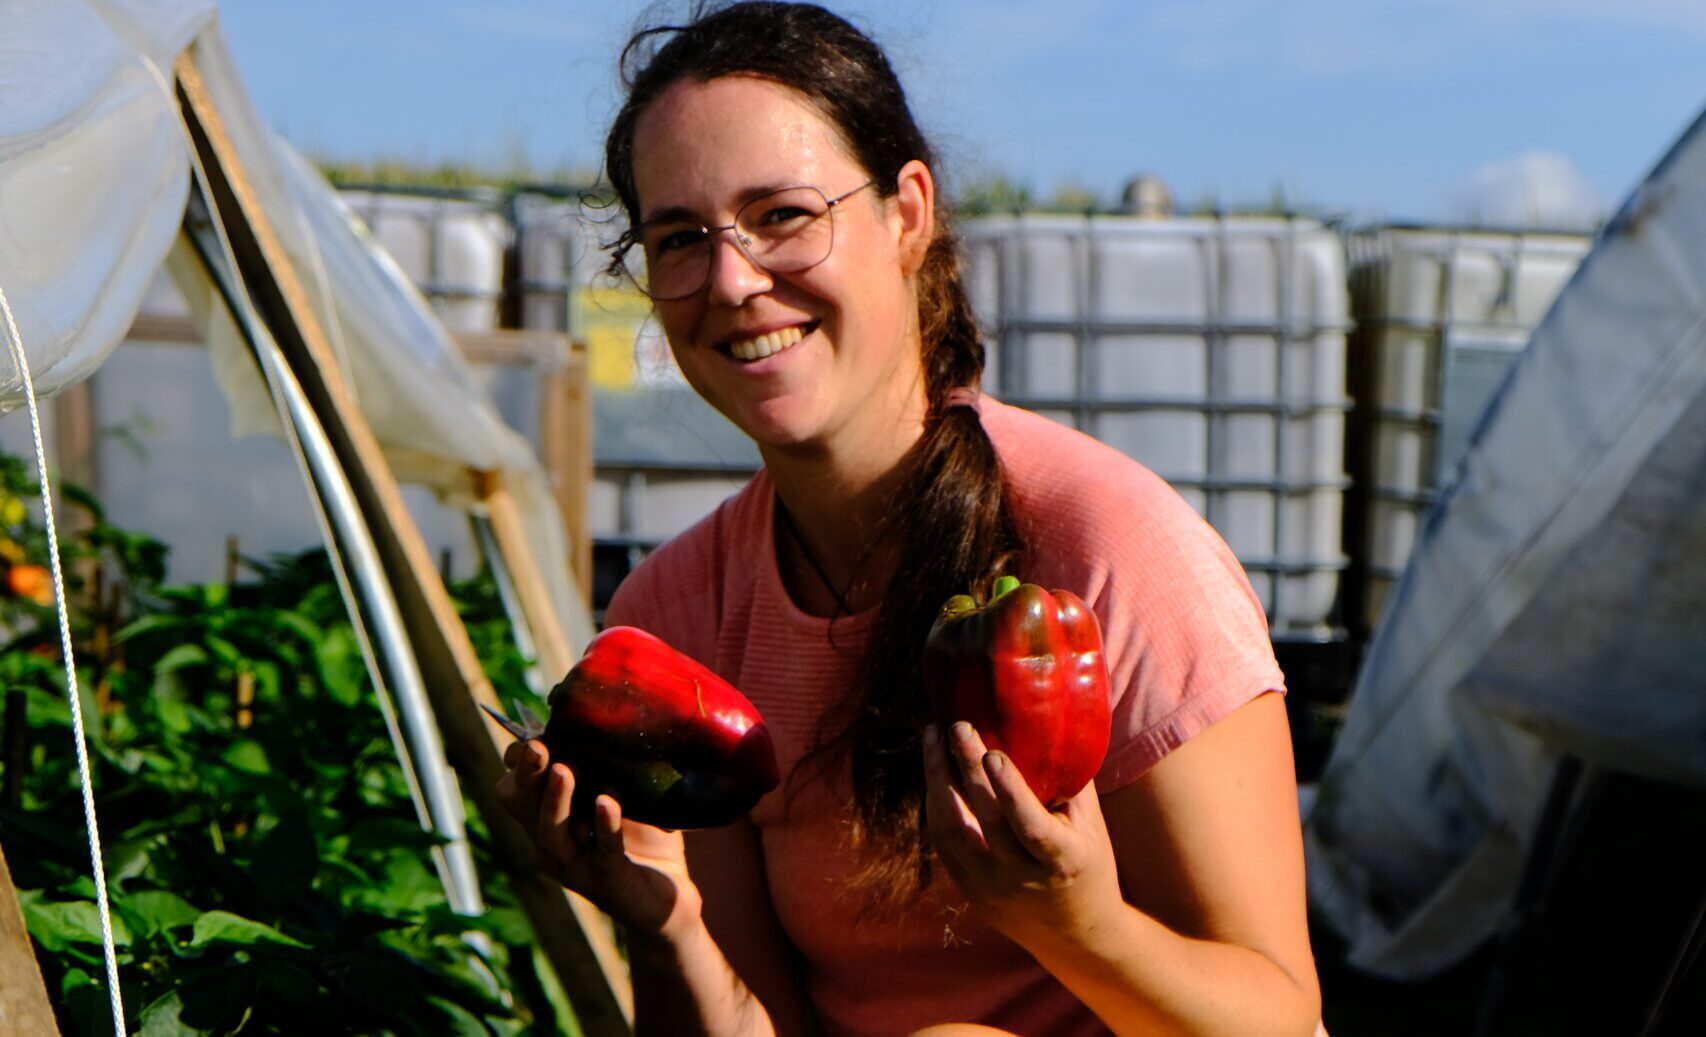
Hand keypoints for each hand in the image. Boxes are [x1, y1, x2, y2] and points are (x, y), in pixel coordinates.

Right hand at [496, 738, 701, 937]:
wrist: (667, 899)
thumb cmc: (639, 841)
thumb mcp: (621, 795)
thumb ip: (608, 762)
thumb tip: (612, 708)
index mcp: (546, 820)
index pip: (513, 788)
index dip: (516, 762)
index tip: (534, 733)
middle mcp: (550, 843)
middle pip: (521, 806)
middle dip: (526, 775)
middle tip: (537, 746)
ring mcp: (576, 865)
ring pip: (550, 833)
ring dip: (555, 801)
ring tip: (563, 770)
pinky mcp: (609, 880)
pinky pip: (602, 851)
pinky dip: (604, 826)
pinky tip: (608, 804)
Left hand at [922, 721, 1124, 949]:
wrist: (1076, 936)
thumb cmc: (1088, 864)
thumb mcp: (1091, 828)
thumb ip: (1071, 782)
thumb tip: (1051, 724)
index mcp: (1062, 862)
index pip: (1030, 826)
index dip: (1009, 790)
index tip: (992, 752)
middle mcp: (1022, 879)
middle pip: (984, 821)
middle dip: (965, 769)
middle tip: (956, 726)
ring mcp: (989, 888)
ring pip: (950, 832)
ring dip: (936, 782)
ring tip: (931, 739)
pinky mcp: (968, 891)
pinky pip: (942, 842)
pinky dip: (935, 804)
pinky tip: (934, 771)